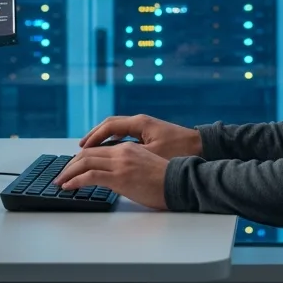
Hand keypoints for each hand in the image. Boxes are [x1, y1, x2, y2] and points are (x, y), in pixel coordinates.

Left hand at [53, 144, 168, 210]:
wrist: (180, 183)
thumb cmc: (166, 180)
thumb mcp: (145, 166)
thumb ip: (128, 166)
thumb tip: (114, 177)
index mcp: (128, 148)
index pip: (97, 150)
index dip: (80, 159)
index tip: (71, 168)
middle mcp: (122, 152)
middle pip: (87, 154)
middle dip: (70, 165)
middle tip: (60, 175)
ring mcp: (120, 164)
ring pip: (85, 162)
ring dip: (68, 172)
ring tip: (60, 182)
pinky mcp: (119, 177)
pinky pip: (90, 176)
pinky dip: (75, 180)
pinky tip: (68, 186)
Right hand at [80, 114, 201, 159]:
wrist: (202, 146)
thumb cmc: (180, 150)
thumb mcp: (153, 154)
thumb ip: (130, 155)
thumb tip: (109, 159)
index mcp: (139, 123)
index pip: (109, 126)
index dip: (93, 137)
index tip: (81, 148)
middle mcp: (140, 122)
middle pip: (110, 126)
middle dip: (93, 137)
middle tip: (79, 149)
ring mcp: (145, 127)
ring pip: (117, 130)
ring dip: (102, 139)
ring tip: (89, 151)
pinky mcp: (150, 134)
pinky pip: (125, 134)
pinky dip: (113, 141)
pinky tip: (109, 151)